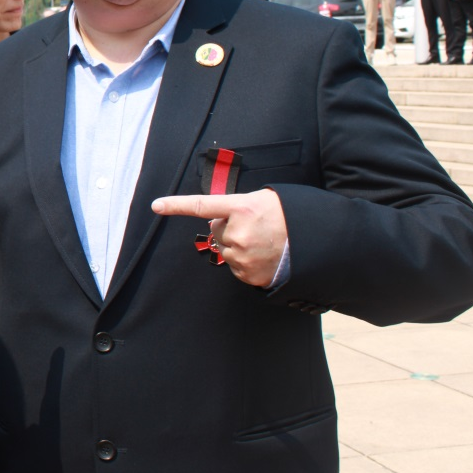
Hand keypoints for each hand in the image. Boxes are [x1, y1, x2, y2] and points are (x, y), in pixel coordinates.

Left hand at [151, 190, 286, 286]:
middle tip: (255, 226)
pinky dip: (247, 261)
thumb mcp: (263, 199)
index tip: (157, 205)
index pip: (201, 205)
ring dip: (238, 245)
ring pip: (226, 250)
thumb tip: (219, 215)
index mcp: (241, 207)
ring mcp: (243, 255)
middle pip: (217, 230)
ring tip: (263, 241)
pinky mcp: (249, 274)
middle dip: (230, 228)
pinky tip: (265, 255)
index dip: (176, 205)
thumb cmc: (289, 215)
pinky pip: (237, 267)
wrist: (315, 241)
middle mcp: (238, 232)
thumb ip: (237, 205)